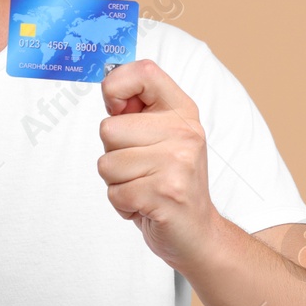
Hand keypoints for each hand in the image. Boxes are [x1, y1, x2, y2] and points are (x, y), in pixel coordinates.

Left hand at [97, 59, 221, 268]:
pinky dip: (122, 205)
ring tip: (144, 187)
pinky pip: (115, 193)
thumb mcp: (161, 138)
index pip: (143, 72)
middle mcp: (184, 132)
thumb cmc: (170, 182)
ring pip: (107, 164)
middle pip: (109, 129)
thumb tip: (107, 83)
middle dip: (113, 154)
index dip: (115, 86)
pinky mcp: (166, 193)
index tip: (117, 109)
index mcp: (182, 111)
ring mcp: (178, 162)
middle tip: (140, 169)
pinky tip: (145, 205)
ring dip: (117, 183)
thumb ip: (136, 112)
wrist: (199, 233)